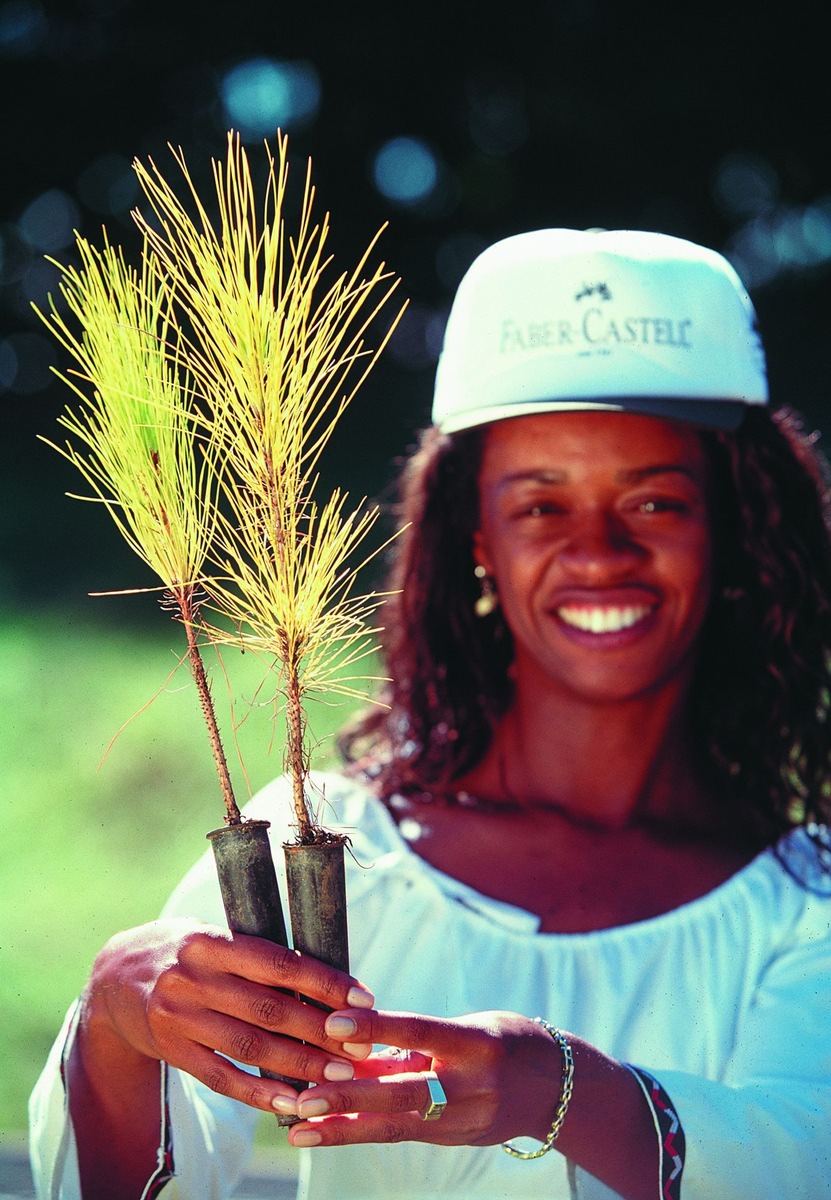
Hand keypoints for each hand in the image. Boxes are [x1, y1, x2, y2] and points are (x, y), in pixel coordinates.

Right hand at [79, 918, 374, 1114]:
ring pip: (249, 1047)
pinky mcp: (171, 1050)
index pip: (278, 963)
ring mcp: (179, 1018)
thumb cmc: (183, 951)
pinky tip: (291, 1100)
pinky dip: (258, 1092)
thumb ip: (257, 957)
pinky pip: (220, 1077)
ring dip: (299, 1065)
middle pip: (268, 1009)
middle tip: (360, 1047)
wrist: (113, 976)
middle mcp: (193, 979)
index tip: (363, 997)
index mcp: (211, 942)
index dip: (324, 982)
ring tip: (339, 1075)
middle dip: (320, 1031)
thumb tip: (326, 982)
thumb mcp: (213, 937)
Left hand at [281, 1008, 562, 1146]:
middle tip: (303, 1098)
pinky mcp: (453, 1140)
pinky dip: (360, 1133)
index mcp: (475, 1043)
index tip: (333, 1023)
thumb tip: (354, 1041)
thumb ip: (415, 1040)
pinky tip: (324, 1134)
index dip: (377, 1027)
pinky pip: (399, 1135)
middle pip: (402, 1093)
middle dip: (349, 1096)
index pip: (419, 1032)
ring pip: (395, 1125)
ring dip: (343, 1128)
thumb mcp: (467, 1028)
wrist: (558, 1088)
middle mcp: (470, 1086)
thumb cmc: (503, 1040)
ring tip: (299, 1127)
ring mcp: (463, 1120)